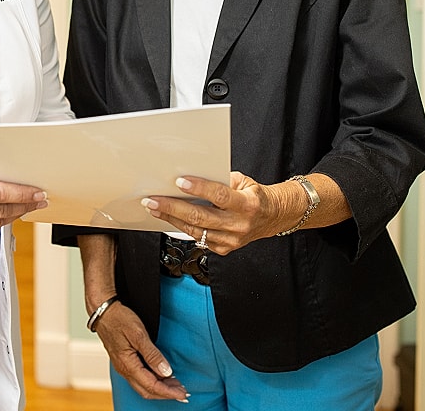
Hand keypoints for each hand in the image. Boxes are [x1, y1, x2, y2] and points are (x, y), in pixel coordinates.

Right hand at [93, 300, 189, 402]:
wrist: (102, 311)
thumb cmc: (119, 319)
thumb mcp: (138, 334)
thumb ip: (152, 354)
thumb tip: (166, 371)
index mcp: (128, 364)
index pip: (151, 386)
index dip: (168, 391)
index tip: (182, 392)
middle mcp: (124, 369)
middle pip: (147, 391)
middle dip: (166, 394)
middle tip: (182, 392)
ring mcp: (123, 367)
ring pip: (143, 386)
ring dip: (160, 388)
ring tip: (175, 385)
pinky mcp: (123, 362)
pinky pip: (139, 378)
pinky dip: (152, 381)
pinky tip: (161, 376)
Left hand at [142, 171, 283, 254]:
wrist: (271, 217)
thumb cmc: (253, 195)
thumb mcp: (242, 181)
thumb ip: (219, 180)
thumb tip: (190, 176)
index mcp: (247, 204)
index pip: (220, 196)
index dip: (199, 188)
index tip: (179, 182)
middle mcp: (239, 224)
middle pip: (201, 216)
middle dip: (172, 207)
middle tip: (152, 199)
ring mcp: (231, 240)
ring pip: (195, 230)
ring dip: (171, 218)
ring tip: (154, 207)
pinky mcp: (224, 249)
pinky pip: (198, 238)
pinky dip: (181, 227)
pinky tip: (169, 218)